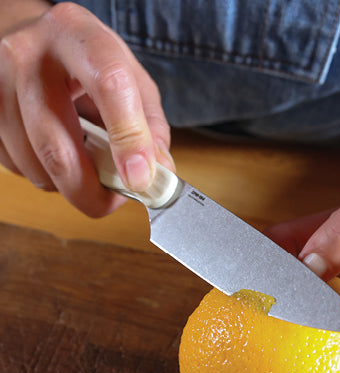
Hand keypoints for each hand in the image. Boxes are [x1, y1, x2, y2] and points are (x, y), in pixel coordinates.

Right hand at [0, 2, 170, 215]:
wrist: (31, 38)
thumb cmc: (85, 58)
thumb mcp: (128, 74)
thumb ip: (148, 123)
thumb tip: (157, 175)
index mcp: (77, 34)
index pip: (108, 85)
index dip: (128, 138)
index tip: (140, 178)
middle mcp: (27, 53)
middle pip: (56, 143)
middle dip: (88, 189)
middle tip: (111, 202)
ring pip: (33, 162)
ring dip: (66, 182)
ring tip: (86, 166)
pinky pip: (13, 163)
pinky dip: (42, 172)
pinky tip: (56, 151)